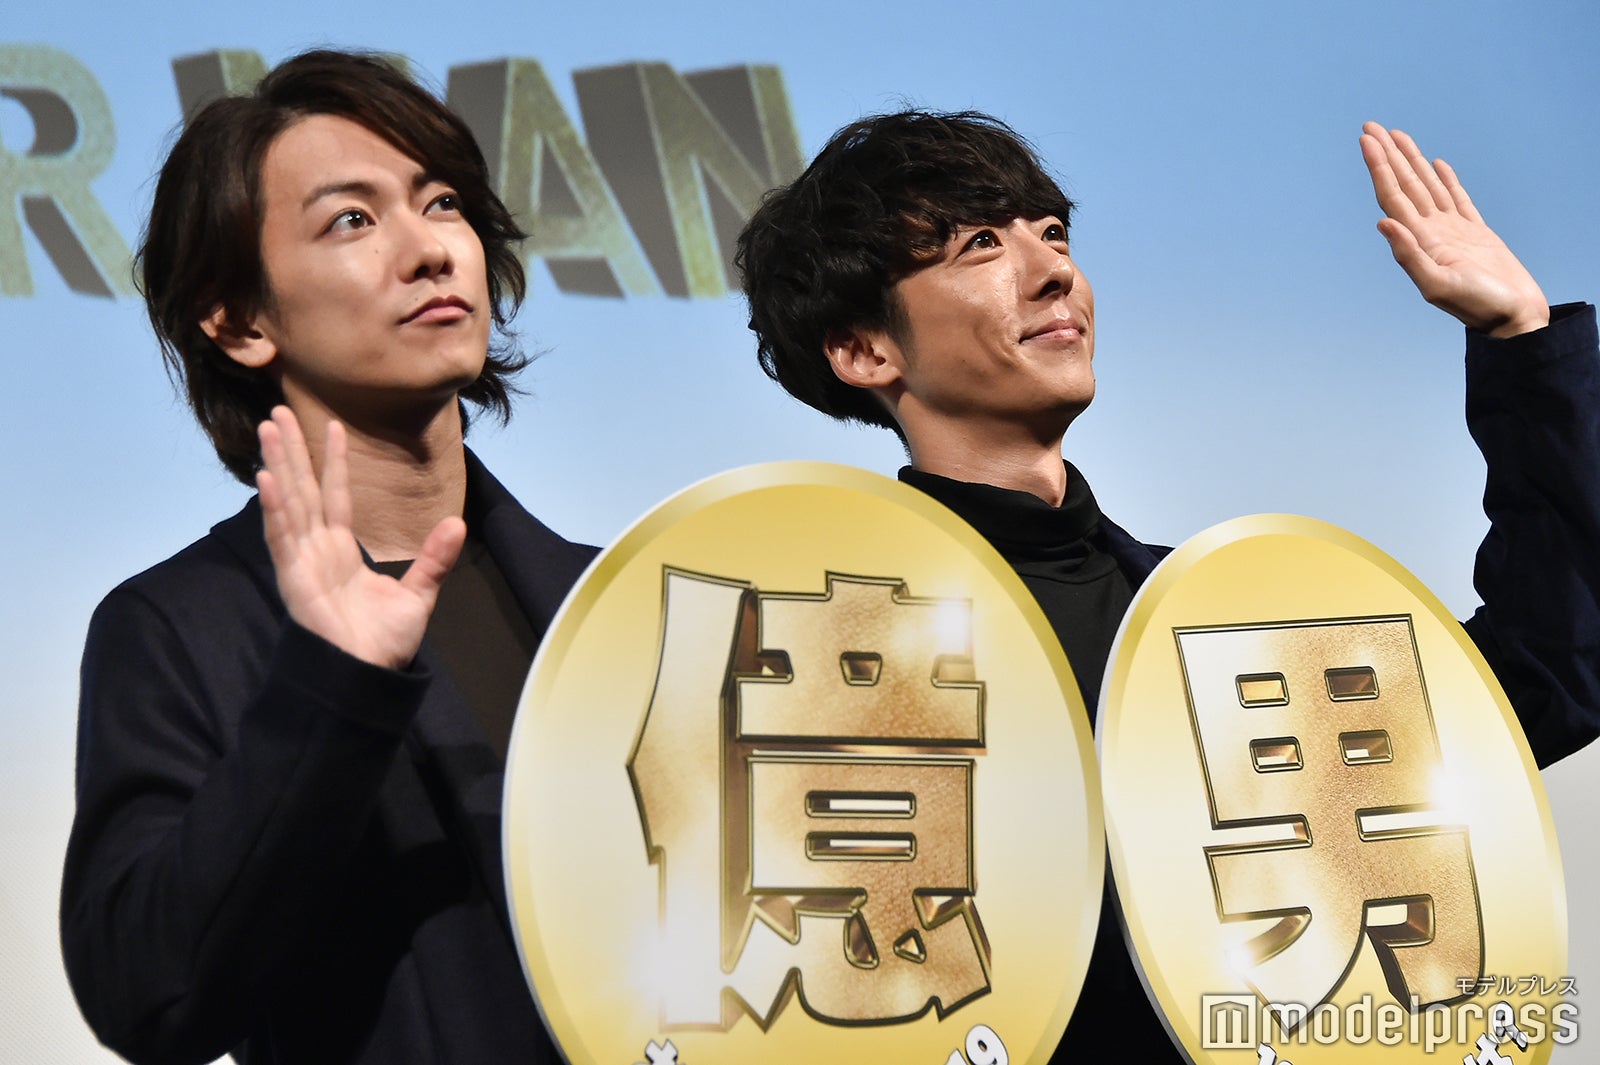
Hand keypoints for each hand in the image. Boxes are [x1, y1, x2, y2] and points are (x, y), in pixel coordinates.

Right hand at [256, 406, 465, 668]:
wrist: (367, 677)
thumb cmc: (383, 643)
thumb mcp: (418, 593)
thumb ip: (434, 558)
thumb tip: (458, 523)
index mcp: (342, 552)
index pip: (337, 495)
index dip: (334, 461)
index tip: (332, 425)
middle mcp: (318, 550)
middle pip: (304, 489)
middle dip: (292, 451)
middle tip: (279, 411)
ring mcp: (302, 562)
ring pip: (289, 503)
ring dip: (278, 465)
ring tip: (269, 429)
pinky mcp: (293, 578)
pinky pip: (282, 536)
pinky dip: (275, 507)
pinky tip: (268, 478)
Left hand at [1361, 122, 1548, 337]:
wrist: (1511, 319)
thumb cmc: (1478, 306)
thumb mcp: (1437, 285)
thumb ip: (1408, 255)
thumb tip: (1384, 222)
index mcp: (1419, 240)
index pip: (1392, 196)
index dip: (1379, 167)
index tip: (1366, 141)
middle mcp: (1430, 232)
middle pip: (1404, 184)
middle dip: (1387, 155)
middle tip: (1370, 126)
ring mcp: (1452, 231)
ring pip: (1427, 186)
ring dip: (1410, 161)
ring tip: (1397, 136)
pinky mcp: (1476, 233)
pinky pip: (1457, 198)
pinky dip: (1445, 180)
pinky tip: (1436, 165)